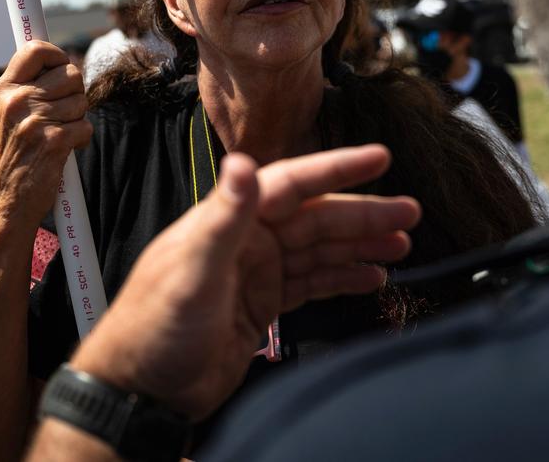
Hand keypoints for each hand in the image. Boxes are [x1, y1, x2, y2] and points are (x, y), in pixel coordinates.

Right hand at [0, 42, 91, 224]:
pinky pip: (86, 127)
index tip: (61, 69)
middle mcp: (16, 101)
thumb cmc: (14, 158)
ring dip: (76, 120)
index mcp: (2, 90)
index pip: (36, 49)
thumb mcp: (7, 115)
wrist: (8, 204)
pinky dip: (81, 140)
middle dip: (75, 93)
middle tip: (60, 114)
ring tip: (57, 135)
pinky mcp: (54, 141)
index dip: (58, 55)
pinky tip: (63, 150)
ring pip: (81, 101)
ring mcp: (34, 120)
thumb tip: (60, 60)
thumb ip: (27, 87)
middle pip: (70, 73)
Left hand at [69, 145, 418, 419]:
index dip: (337, 169)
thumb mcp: (192, 270)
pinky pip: (311, 284)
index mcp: (229, 221)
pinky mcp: (262, 305)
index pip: (292, 183)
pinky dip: (342, 279)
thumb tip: (242, 164)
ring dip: (359, 246)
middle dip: (363, 214)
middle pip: (316, 218)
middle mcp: (246, 240)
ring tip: (401, 245)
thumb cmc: (152, 328)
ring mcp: (256, 272)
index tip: (378, 158)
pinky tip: (371, 277)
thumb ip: (223, 217)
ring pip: (319, 250)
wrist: (139, 388)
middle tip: (409, 212)